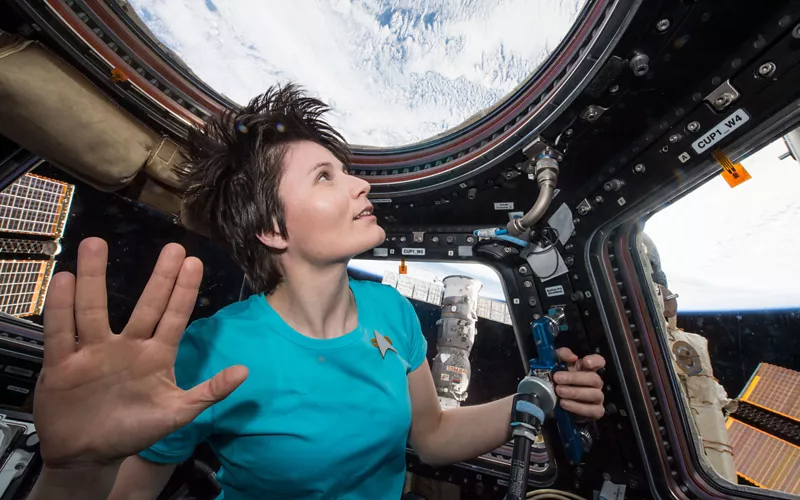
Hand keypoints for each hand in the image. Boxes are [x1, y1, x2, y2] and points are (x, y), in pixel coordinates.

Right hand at [34, 238, 248, 467]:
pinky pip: (60, 331)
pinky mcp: (62, 363)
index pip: (174, 316)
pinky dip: (60, 308)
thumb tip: (245, 372)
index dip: (184, 290)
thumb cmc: (133, 431)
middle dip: (159, 277)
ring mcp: (93, 351)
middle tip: (173, 247)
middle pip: (144, 305)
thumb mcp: (176, 414)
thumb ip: (208, 392)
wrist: (86, 455)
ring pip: (93, 308)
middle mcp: (126, 345)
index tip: (194, 261)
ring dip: (94, 277)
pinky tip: (63, 280)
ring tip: (95, 243)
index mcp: (155, 355)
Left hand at [553, 348, 604, 419]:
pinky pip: (592, 410)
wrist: (549, 401)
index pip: (599, 361)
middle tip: (557, 378)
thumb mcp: (554, 363)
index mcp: (586, 369)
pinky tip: (564, 404)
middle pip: (594, 378)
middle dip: (574, 378)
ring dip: (575, 393)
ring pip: (594, 394)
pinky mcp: (595, 412)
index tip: (585, 362)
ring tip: (559, 391)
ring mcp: (597, 397)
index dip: (595, 361)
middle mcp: (594, 382)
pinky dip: (578, 407)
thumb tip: (572, 357)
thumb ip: (561, 355)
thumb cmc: (555, 381)